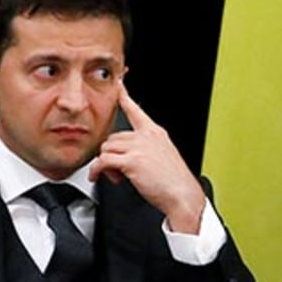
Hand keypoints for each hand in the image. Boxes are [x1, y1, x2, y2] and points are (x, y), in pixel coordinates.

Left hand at [87, 82, 207, 232]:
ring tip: (117, 176)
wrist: (184, 197)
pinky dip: (97, 170)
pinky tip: (99, 177)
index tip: (119, 84)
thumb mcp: (164, 159)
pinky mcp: (131, 161)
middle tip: (118, 171)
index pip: (136, 110)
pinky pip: (103, 161)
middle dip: (112, 154)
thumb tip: (126, 157)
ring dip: (106, 164)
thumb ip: (146, 151)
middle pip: (113, 137)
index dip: (125, 96)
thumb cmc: (176, 184)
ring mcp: (139, 147)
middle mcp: (147, 137)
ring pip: (106, 148)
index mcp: (156, 134)